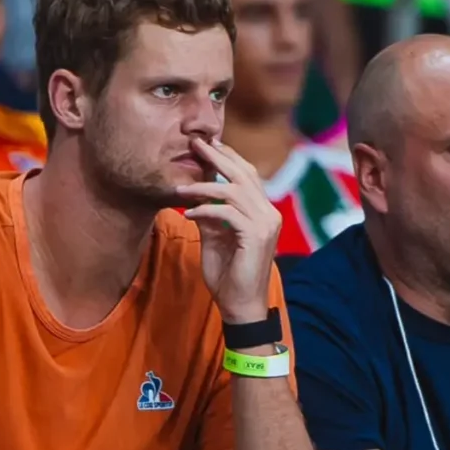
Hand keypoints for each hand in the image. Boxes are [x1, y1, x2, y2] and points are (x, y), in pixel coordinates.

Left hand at [176, 137, 280, 322]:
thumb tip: (196, 196)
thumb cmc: (228, 275)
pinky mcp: (256, 236)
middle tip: (195, 143)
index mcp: (262, 211)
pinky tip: (188, 214)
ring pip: (234, 191)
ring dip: (204, 186)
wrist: (240, 306)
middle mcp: (269, 212)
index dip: (227, 157)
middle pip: (244, 174)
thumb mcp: (215, 238)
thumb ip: (210, 215)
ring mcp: (266, 223)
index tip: (205, 145)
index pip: (247, 175)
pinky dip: (205, 210)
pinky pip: (227, 213)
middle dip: (218, 156)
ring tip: (180, 188)